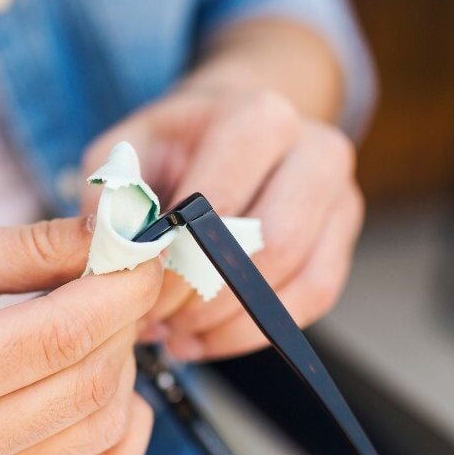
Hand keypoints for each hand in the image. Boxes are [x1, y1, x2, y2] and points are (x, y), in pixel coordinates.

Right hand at [0, 218, 162, 454]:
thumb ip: (30, 247)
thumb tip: (118, 234)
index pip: (60, 338)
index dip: (121, 287)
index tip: (146, 246)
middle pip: (90, 384)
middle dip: (125, 317)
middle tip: (119, 268)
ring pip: (103, 427)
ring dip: (122, 362)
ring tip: (90, 315)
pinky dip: (122, 427)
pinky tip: (99, 380)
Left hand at [81, 78, 363, 361]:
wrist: (232, 128)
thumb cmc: (174, 144)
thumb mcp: (127, 149)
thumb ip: (113, 193)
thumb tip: (110, 244)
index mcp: (257, 117)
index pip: (222, 206)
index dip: (177, 260)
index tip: (137, 290)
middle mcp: (314, 148)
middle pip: (272, 245)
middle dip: (207, 297)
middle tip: (157, 320)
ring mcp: (339, 194)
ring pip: (298, 280)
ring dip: (229, 321)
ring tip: (176, 332)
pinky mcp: (342, 238)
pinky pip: (312, 299)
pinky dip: (254, 331)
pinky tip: (205, 338)